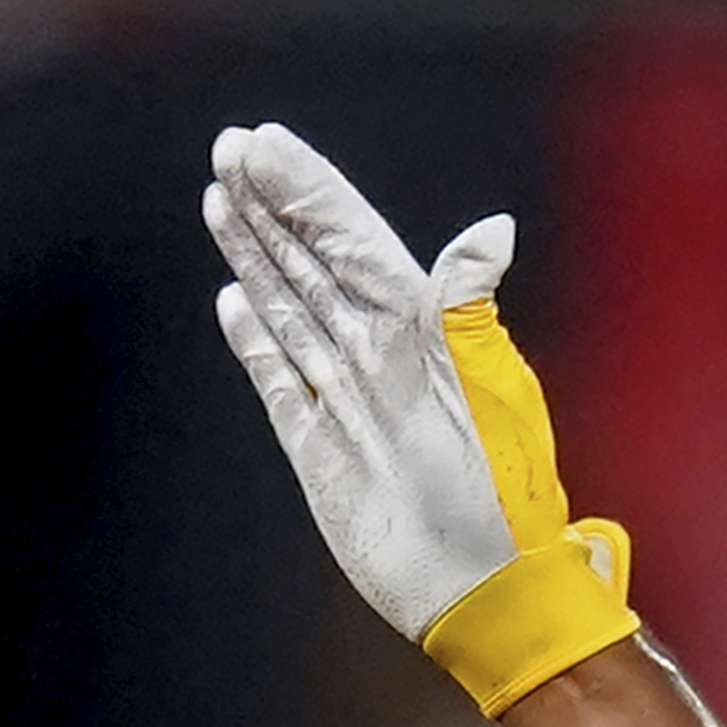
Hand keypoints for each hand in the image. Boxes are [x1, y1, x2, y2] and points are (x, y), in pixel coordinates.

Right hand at [203, 122, 636, 711]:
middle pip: (311, 261)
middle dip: (272, 205)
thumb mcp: (492, 387)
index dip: (309, 189)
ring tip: (222, 200)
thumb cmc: (504, 489)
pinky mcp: (318, 446)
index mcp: (420, 327)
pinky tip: (234, 299)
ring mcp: (343, 396)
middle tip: (230, 147)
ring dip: (257, 254)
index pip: (351, 238)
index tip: (262, 140)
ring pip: (290, 307)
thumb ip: (471, 306)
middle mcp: (377, 352)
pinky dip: (255, 338)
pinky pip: (279, 378)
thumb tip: (492, 229)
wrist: (482, 585)